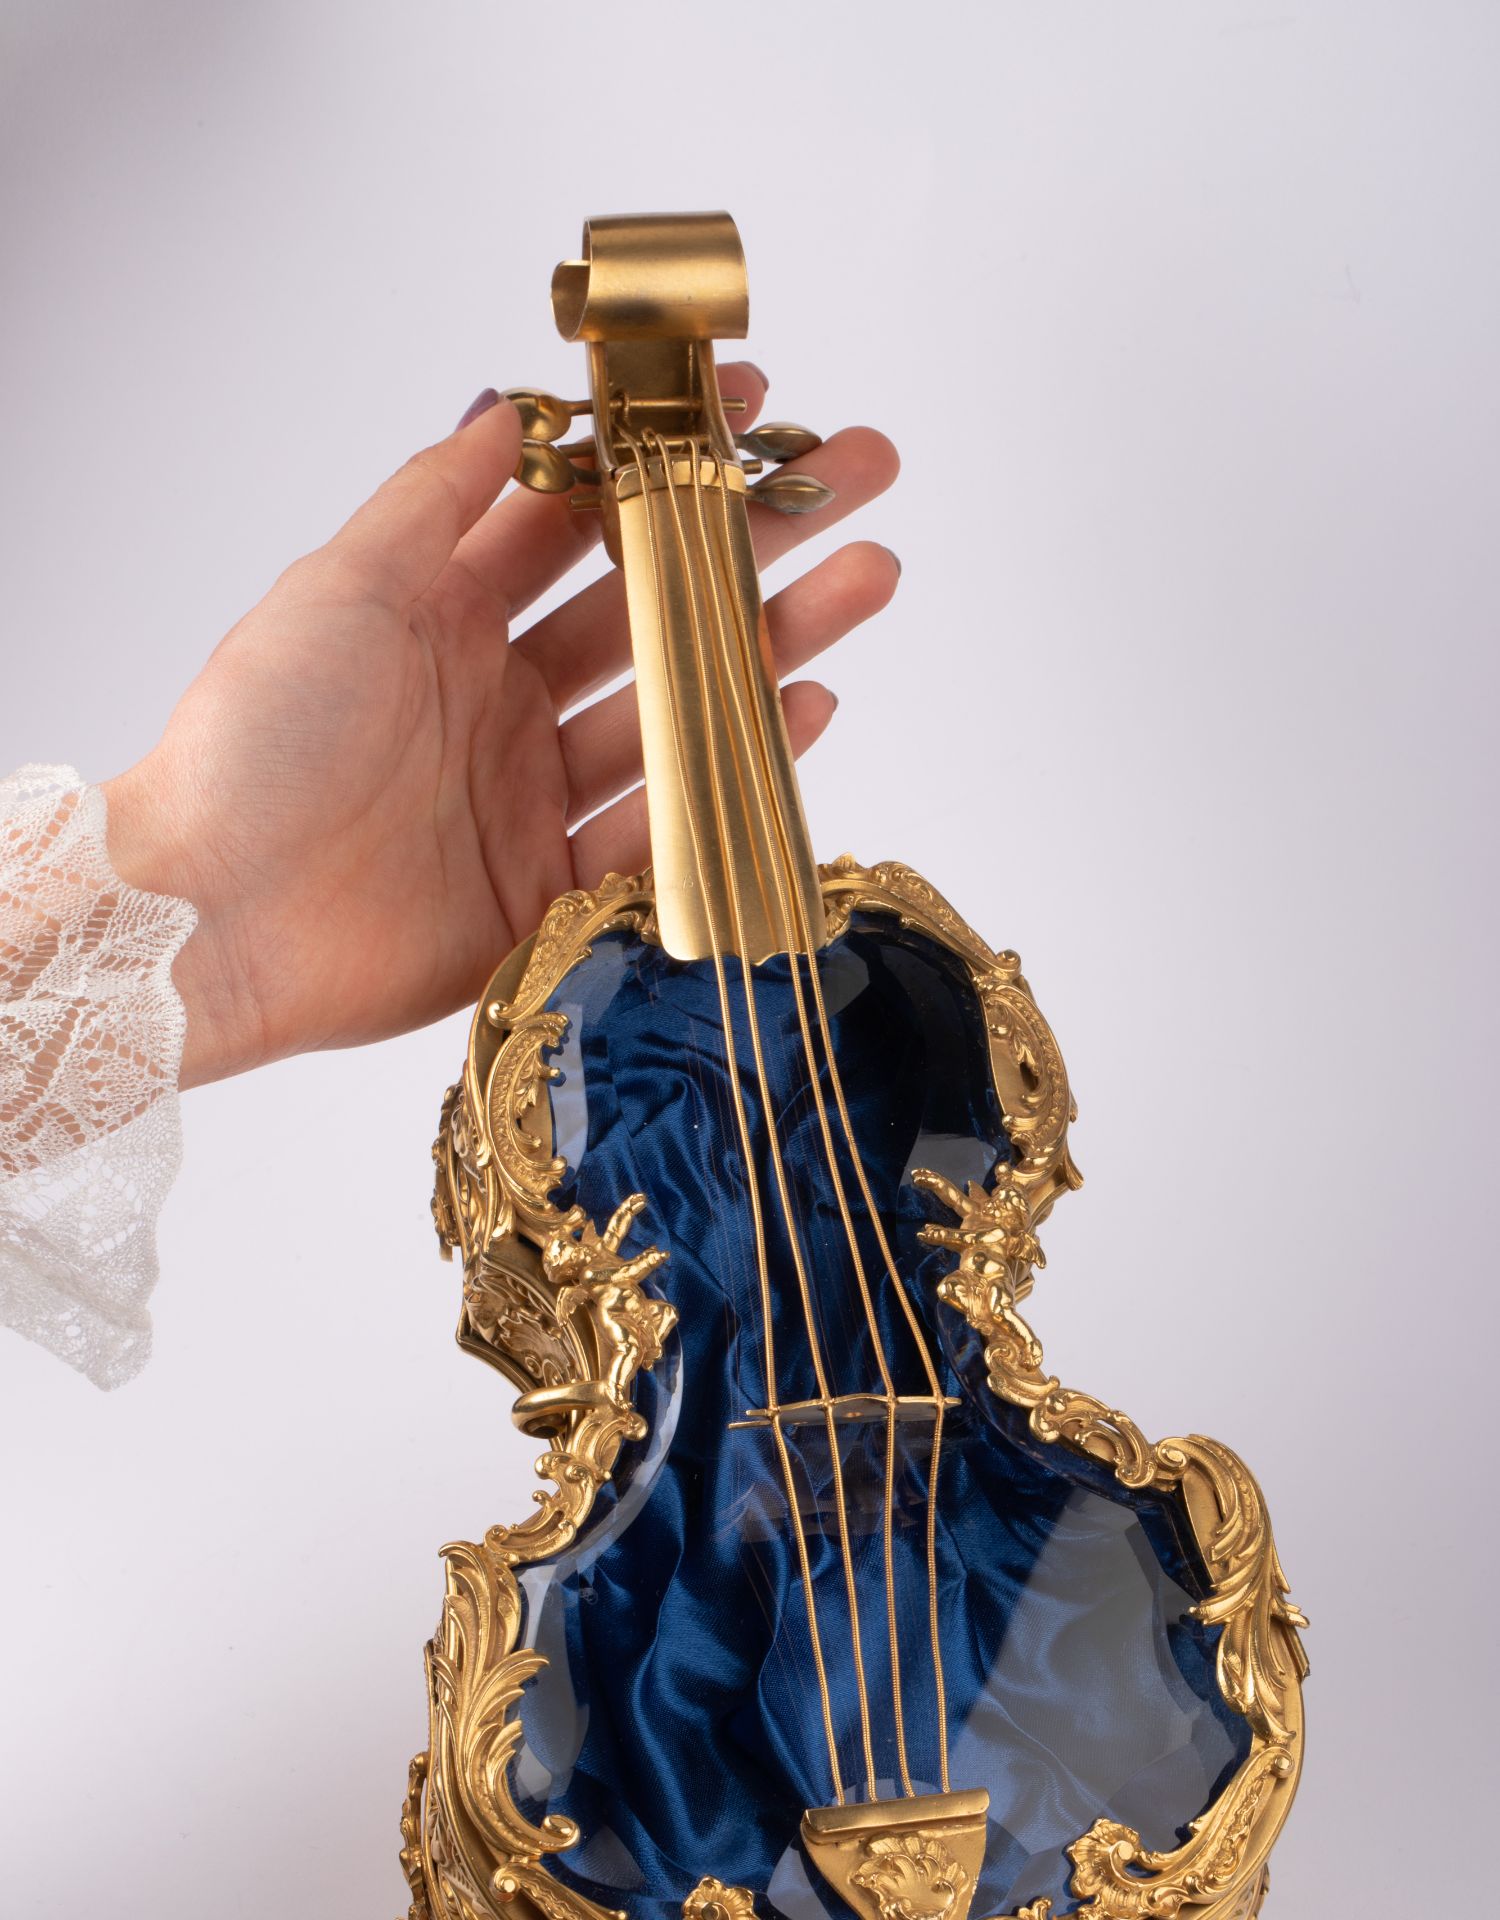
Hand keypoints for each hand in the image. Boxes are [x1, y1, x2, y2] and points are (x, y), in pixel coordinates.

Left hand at [104, 370, 899, 1085]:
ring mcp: (530, 791)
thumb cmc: (258, 740)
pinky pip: (662, 821)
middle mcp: (498, 697)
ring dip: (773, 641)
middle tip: (855, 480)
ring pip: (675, 705)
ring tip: (867, 579)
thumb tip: (509, 407)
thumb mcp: (340, 588)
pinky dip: (736, 766)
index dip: (663, 461)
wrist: (218, 915)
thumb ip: (433, 503)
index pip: (579, 520)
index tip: (749, 405)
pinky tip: (808, 705)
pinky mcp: (550, 884)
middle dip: (755, 542)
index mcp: (443, 615)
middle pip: (651, 606)